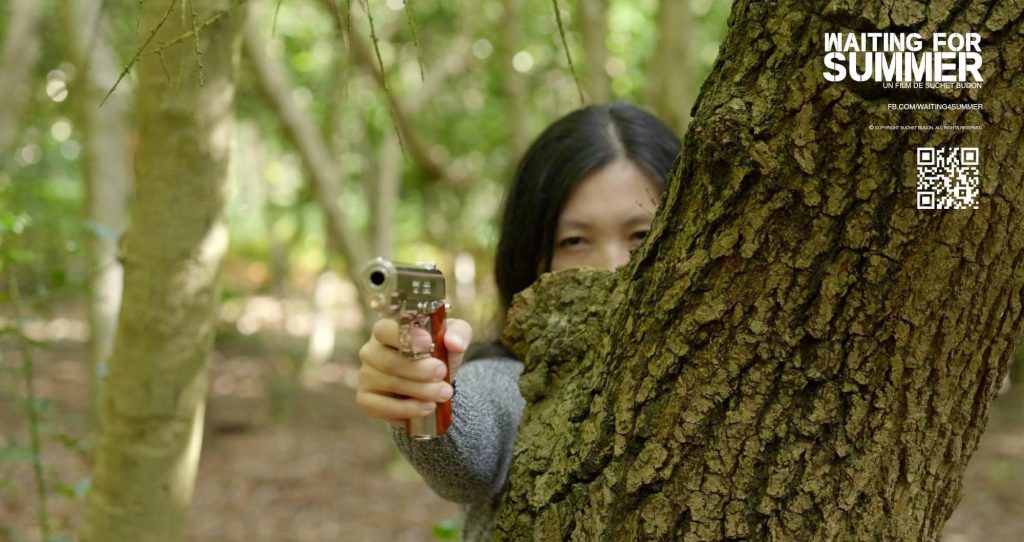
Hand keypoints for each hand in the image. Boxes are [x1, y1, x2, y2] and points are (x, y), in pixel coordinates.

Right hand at [356, 318, 472, 426]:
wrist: (434, 382)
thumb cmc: (439, 352)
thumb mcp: (454, 338)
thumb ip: (458, 334)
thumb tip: (454, 343)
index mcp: (386, 330)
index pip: (384, 329)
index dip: (404, 337)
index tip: (428, 343)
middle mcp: (371, 351)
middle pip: (389, 361)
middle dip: (420, 370)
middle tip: (443, 374)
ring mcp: (366, 376)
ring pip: (390, 384)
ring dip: (421, 391)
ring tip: (444, 393)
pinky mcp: (366, 399)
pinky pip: (383, 407)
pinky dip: (408, 409)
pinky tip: (428, 407)